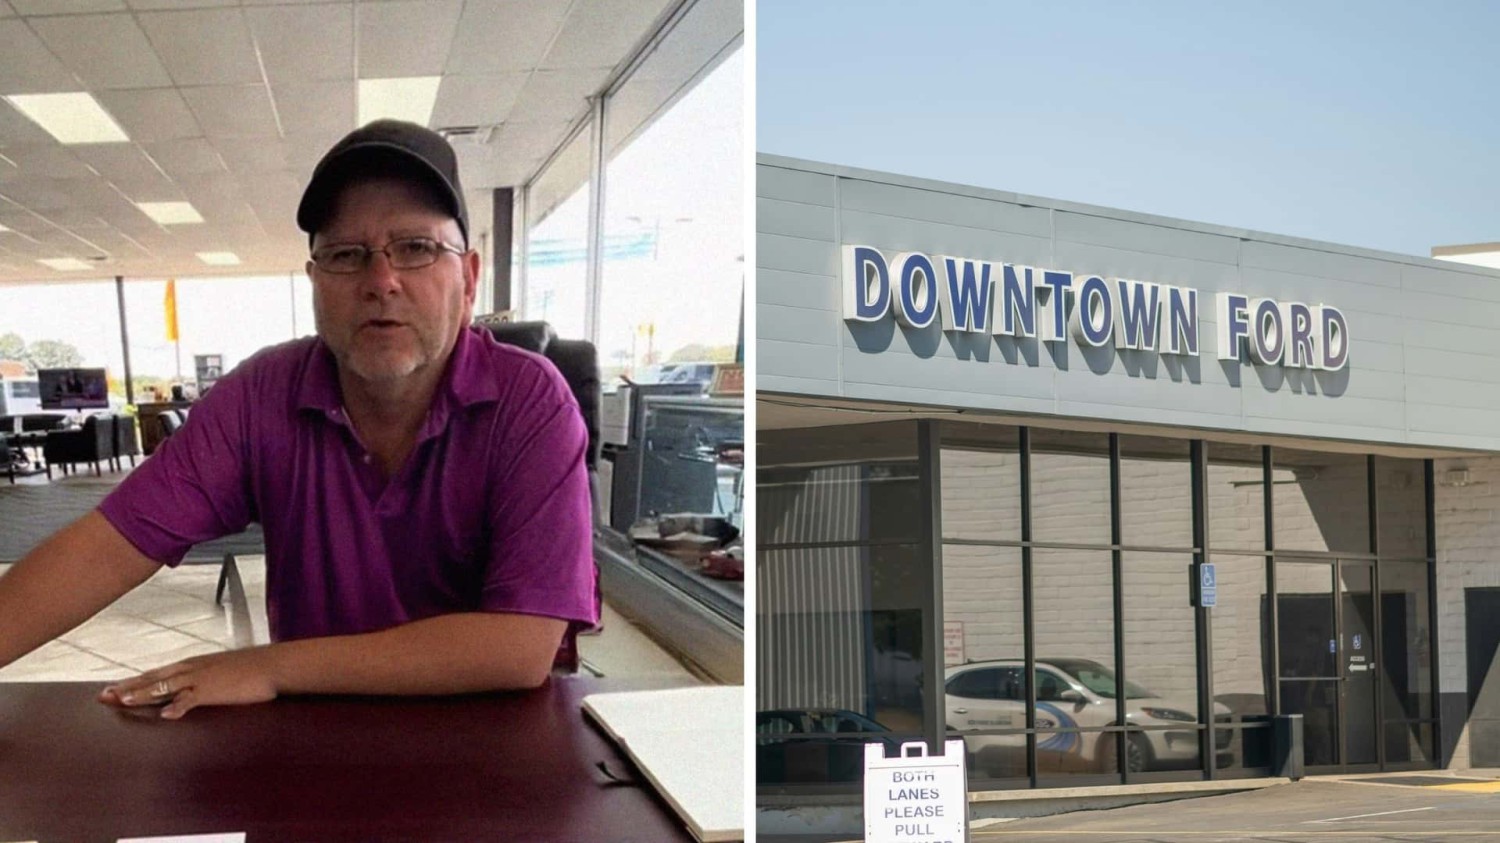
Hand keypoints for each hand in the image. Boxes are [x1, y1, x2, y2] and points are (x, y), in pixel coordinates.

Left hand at [99, 647, 279, 719]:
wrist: (272, 665)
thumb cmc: (250, 669)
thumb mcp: (220, 671)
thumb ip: (203, 678)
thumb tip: (192, 689)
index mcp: (192, 666)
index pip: (156, 674)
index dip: (133, 682)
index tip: (113, 689)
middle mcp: (191, 670)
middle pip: (152, 678)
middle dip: (128, 687)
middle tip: (103, 695)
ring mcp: (201, 679)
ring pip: (165, 686)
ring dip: (144, 693)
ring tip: (125, 701)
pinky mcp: (214, 690)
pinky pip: (192, 699)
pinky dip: (179, 706)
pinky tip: (167, 714)